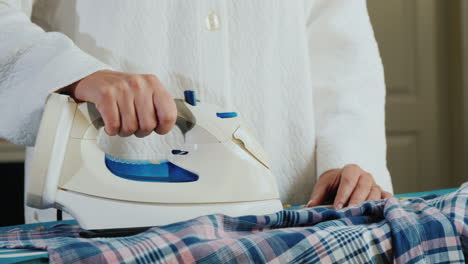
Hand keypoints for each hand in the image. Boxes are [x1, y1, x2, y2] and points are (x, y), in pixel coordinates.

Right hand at [59, 70, 176, 136]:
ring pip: (130, 127)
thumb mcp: (146, 93)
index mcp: (154, 84)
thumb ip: (159, 107)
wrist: (95, 79)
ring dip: (124, 131)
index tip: (157, 128)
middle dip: (140, 131)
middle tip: (134, 124)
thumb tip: (165, 126)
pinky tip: (110, 124)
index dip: (163, 128)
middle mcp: (139, 84)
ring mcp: (122, 88)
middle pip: (148, 125)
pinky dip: (111, 130)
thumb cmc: (124, 91)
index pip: (168, 114)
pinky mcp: (105, 95)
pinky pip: (113, 125)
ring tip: (121, 122)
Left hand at [306, 164, 391, 208]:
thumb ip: (317, 196)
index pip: (348, 180)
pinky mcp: (382, 194)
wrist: (342, 183)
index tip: (337, 208)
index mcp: (351, 170)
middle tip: (348, 213)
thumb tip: (310, 207)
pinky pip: (387, 198)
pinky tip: (380, 213)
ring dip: (368, 205)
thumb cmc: (332, 185)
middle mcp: (365, 176)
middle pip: (364, 186)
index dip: (343, 194)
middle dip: (356, 200)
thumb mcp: (323, 187)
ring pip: (375, 193)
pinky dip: (385, 205)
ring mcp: (375, 185)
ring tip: (360, 216)